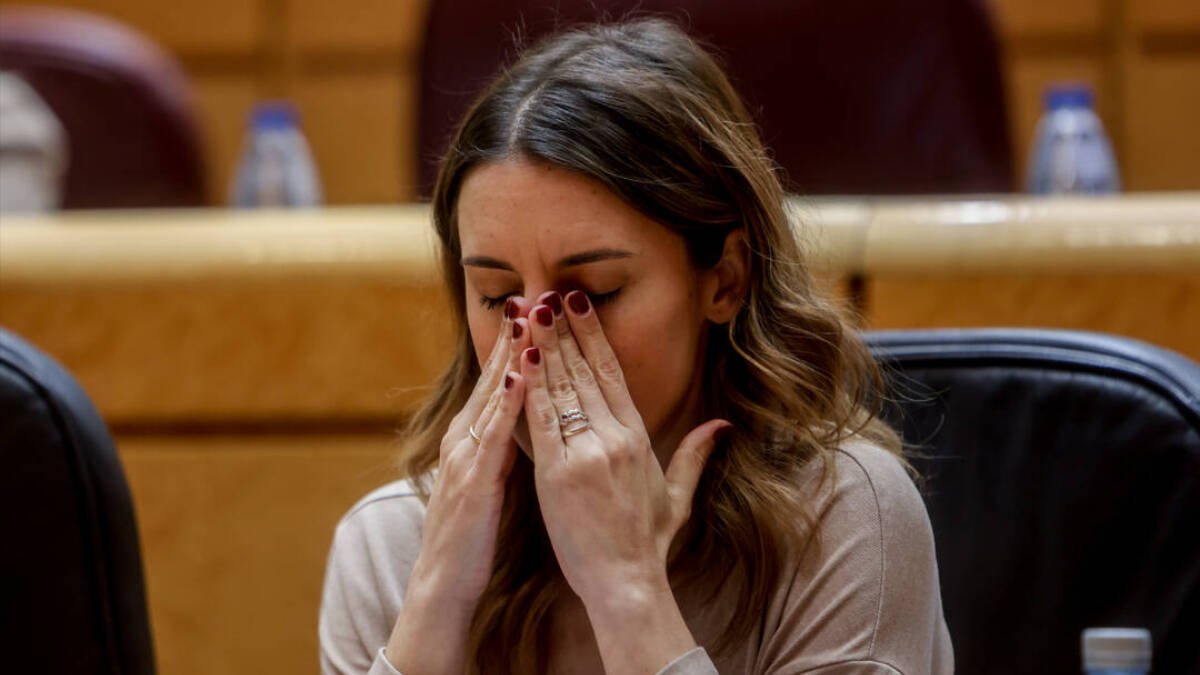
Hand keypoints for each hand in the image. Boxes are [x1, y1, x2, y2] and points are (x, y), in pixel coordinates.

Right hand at [385, 297, 531, 671]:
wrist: (444, 585)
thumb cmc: (474, 540)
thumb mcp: (492, 484)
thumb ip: (506, 451)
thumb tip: (530, 424)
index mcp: (474, 440)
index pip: (499, 381)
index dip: (519, 345)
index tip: (539, 309)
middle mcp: (465, 438)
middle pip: (494, 375)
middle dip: (515, 335)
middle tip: (536, 291)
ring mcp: (466, 455)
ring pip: (492, 393)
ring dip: (511, 352)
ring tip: (531, 314)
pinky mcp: (473, 478)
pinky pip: (493, 431)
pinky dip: (507, 399)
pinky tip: (520, 372)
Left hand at [520, 291, 729, 671]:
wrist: (626, 582)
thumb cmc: (646, 543)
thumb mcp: (677, 496)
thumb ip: (694, 455)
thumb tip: (720, 424)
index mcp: (637, 437)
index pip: (612, 373)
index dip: (594, 334)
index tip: (579, 303)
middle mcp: (613, 437)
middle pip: (584, 370)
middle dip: (564, 328)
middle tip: (547, 292)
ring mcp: (586, 453)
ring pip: (560, 388)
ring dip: (543, 346)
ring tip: (530, 311)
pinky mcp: (558, 472)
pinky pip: (540, 420)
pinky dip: (528, 388)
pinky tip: (519, 359)